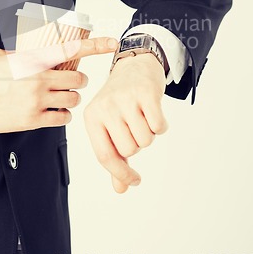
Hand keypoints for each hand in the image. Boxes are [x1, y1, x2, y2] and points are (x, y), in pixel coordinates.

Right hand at [0, 37, 117, 132]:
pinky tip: (54, 113)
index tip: (112, 43)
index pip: (70, 49)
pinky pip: (61, 119)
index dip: (96, 45)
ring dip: (71, 99)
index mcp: (31, 60)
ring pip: (72, 100)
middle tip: (74, 82)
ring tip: (63, 98)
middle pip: (78, 79)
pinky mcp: (32, 121)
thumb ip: (21, 56)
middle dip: (78, 80)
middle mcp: (39, 80)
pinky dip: (62, 116)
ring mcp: (37, 101)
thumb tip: (31, 58)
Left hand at [84, 53, 167, 192]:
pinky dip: (161, 125)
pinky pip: (159, 126)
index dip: (121, 174)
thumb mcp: (110, 124)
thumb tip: (120, 189)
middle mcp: (106, 107)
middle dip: (138, 144)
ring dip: (150, 133)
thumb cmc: (120, 100)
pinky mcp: (145, 93)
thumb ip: (114, 156)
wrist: (134, 64)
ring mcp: (125, 99)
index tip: (135, 182)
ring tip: (143, 116)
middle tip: (135, 125)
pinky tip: (154, 111)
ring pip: (145, 139)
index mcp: (92, 117)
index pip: (105, 156)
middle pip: (130, 150)